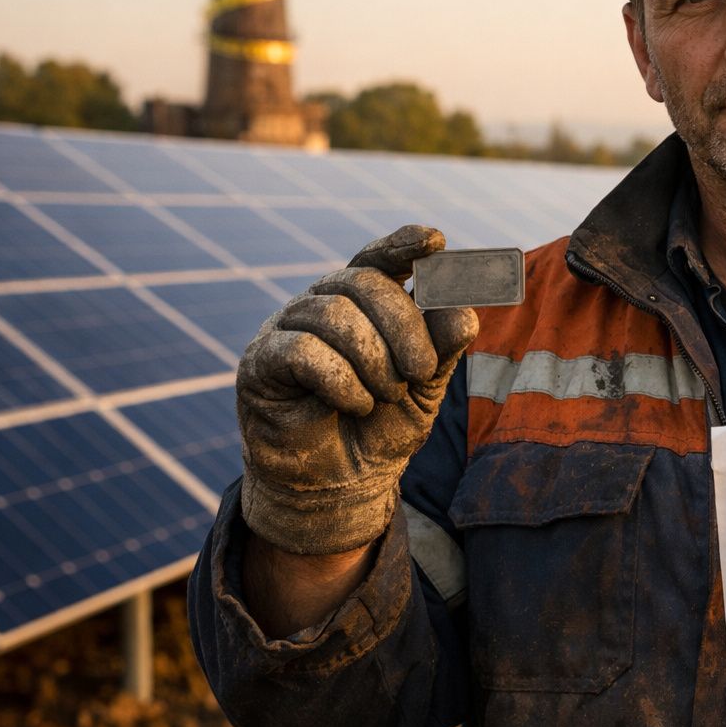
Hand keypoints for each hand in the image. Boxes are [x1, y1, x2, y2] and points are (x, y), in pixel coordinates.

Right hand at [236, 225, 478, 554]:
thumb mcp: (424, 388)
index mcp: (362, 302)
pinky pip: (302, 351)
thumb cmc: (383, 427)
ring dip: (373, 360)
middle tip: (420, 372)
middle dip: (403, 327)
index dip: (404, 244)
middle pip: (364, 283)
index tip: (437, 241)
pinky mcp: (260, 363)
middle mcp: (321, 304)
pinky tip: (356, 405)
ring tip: (385, 396)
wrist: (341, 485)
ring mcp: (285, 329)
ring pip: (333, 314)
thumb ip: (442, 350)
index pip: (378, 258)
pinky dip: (341, 381)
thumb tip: (465, 313)